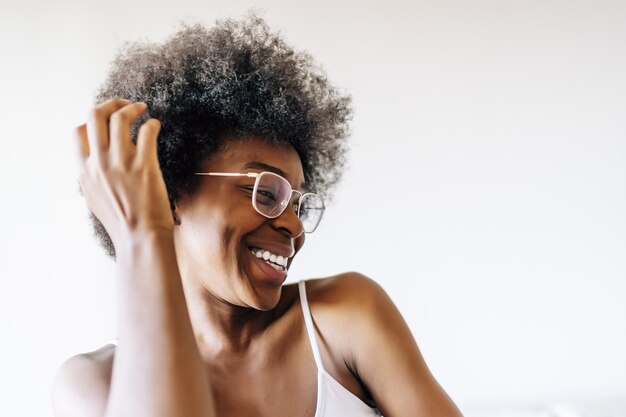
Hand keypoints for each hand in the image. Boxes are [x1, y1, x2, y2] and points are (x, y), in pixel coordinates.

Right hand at [74, 99, 173, 248]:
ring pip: (120, 118)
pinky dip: (152, 123)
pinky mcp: (145, 165)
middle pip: (95, 115)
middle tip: (126, 104)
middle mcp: (99, 163)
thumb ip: (92, 177)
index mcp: (85, 171)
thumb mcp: (95, 199)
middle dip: (111, 103)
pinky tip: (156, 126)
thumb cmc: (122, 222)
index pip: (78, 131)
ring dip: (133, 108)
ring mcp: (121, 163)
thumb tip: (94, 160)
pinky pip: (147, 131)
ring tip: (143, 109)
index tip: (108, 117)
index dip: (93, 118)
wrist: (140, 238)